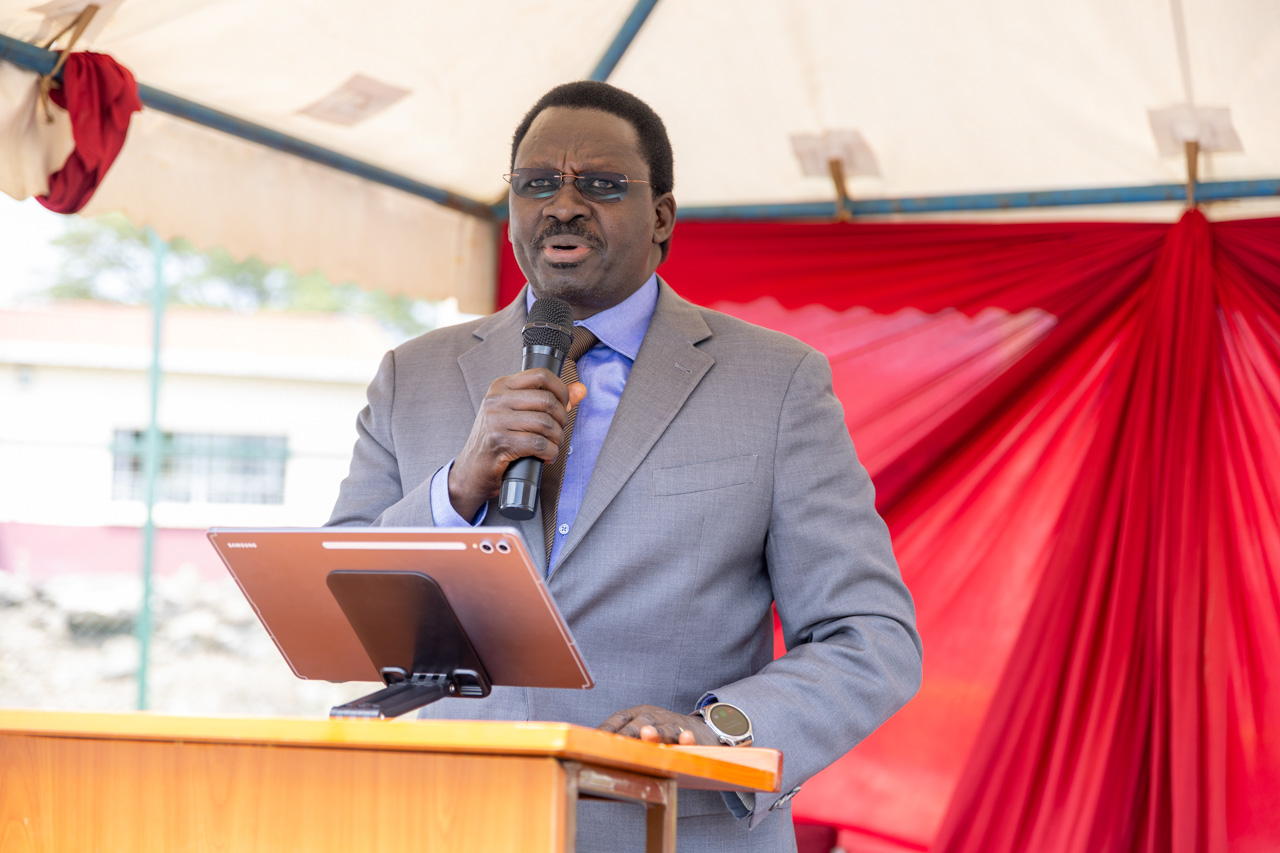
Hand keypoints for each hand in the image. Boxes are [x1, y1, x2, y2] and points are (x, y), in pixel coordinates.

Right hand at [448, 369, 586, 519]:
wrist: (472, 470)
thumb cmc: (497, 441)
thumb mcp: (519, 413)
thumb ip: (550, 399)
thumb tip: (580, 390)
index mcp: (501, 386)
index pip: (541, 375)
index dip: (561, 390)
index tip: (564, 405)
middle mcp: (496, 400)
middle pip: (547, 400)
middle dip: (562, 419)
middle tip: (558, 432)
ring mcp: (496, 421)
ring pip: (545, 423)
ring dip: (557, 439)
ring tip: (553, 446)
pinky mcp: (500, 442)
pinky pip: (539, 443)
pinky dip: (550, 452)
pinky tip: (547, 457)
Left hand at [598, 704, 719, 745]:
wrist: (701, 730)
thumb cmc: (663, 735)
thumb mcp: (641, 732)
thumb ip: (623, 741)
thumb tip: (594, 753)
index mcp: (638, 715)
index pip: (620, 718)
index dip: (608, 728)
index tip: (593, 740)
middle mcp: (654, 717)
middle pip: (641, 722)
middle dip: (628, 733)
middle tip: (615, 744)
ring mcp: (673, 724)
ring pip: (665, 728)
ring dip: (656, 733)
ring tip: (648, 734)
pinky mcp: (691, 735)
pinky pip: (690, 738)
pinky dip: (688, 739)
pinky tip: (687, 739)